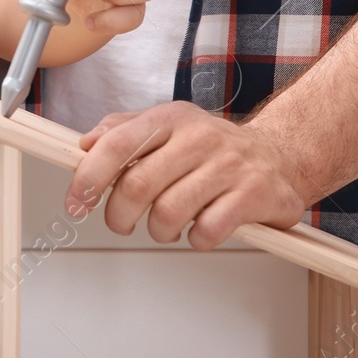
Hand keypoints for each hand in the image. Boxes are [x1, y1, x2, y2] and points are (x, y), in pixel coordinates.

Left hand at [63, 101, 310, 249]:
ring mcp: (228, 165)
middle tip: (122, 222)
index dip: (89, 176)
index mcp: (171, 118)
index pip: (117, 144)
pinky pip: (207, 231)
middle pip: (137, 185)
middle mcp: (199, 137)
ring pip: (169, 213)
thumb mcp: (167, 127)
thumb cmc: (213, 148)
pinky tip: (200, 229)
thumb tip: (85, 144)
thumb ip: (123, 131)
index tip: (77, 202)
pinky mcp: (253, 195)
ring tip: (166, 226)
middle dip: (119, 216)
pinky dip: (196, 239)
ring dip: (158, 231)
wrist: (280, 155)